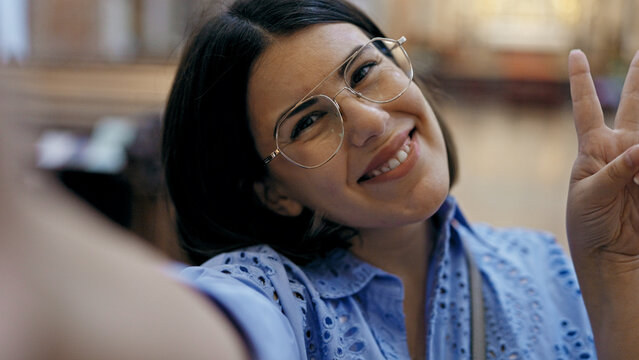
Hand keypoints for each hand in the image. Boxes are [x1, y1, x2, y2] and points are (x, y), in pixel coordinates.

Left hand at [567, 50, 638, 359]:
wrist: (610, 259)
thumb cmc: (589, 226)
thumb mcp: (592, 196)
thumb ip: (617, 170)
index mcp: (593, 150)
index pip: (585, 107)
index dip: (581, 80)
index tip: (575, 54)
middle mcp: (621, 149)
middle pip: (633, 106)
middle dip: (638, 80)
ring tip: (636, 147)